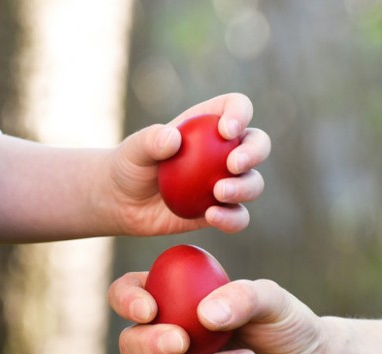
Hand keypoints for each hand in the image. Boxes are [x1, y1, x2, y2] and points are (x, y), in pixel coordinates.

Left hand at [107, 93, 269, 235]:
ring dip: (245, 187)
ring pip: (253, 183)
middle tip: (232, 164)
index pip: (237, 108)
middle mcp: (225, 151)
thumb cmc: (130, 165)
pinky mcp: (221, 211)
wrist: (123, 202)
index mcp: (209, 124)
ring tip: (219, 193)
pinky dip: (232, 218)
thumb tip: (173, 139)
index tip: (225, 130)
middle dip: (254, 152)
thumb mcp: (133, 149)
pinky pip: (238, 216)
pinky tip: (212, 216)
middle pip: (258, 144)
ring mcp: (226, 182)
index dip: (240, 114)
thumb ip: (151, 140)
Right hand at [108, 275, 325, 353]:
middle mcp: (174, 340)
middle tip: (181, 341)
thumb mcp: (272, 299)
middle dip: (148, 343)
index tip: (149, 307)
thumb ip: (242, 297)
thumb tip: (205, 316)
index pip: (131, 295)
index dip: (127, 299)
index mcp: (178, 303)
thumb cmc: (287, 326)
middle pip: (131, 344)